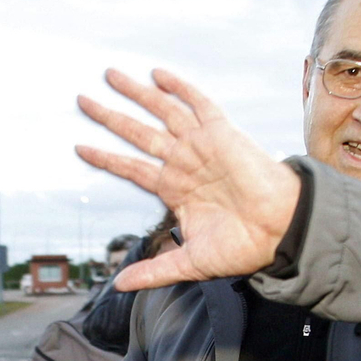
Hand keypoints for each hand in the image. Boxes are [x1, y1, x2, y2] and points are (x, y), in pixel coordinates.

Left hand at [75, 68, 301, 291]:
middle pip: (137, 134)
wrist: (279, 231)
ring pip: (161, 112)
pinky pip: (198, 104)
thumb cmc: (242, 248)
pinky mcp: (222, 133)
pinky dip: (179, 88)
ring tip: (109, 75)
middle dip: (110, 117)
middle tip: (82, 100)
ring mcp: (201, 146)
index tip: (80, 148)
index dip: (105, 158)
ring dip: (136, 93)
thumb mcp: (189, 263)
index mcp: (174, 189)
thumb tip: (118, 286)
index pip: (131, 169)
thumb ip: (154, 271)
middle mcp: (183, 163)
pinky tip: (157, 74)